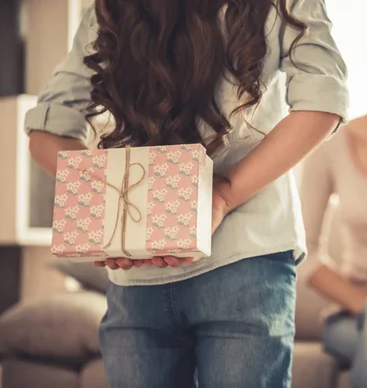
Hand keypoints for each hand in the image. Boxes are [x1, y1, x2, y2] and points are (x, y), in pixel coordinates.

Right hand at [95, 175, 233, 269]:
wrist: (217, 187)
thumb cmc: (185, 183)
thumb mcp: (157, 178)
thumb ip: (137, 172)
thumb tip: (107, 153)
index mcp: (148, 228)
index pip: (126, 246)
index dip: (111, 255)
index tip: (98, 258)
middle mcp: (161, 237)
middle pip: (141, 258)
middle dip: (128, 263)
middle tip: (118, 261)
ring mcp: (179, 241)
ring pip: (163, 259)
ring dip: (155, 262)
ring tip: (151, 259)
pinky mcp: (198, 241)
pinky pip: (190, 256)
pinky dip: (184, 259)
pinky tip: (178, 258)